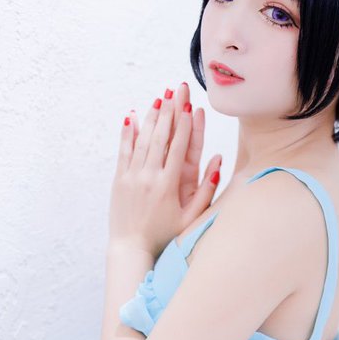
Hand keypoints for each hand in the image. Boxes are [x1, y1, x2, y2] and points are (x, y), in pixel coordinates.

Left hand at [109, 82, 221, 255]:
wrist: (130, 248)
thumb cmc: (164, 236)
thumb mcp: (190, 219)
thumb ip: (206, 192)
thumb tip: (219, 163)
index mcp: (168, 185)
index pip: (179, 148)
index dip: (185, 125)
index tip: (190, 105)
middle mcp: (148, 177)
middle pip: (161, 137)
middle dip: (169, 112)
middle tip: (176, 90)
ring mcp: (131, 177)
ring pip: (142, 140)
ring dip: (151, 117)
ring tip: (159, 98)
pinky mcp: (119, 180)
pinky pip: (124, 151)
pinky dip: (128, 133)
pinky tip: (131, 117)